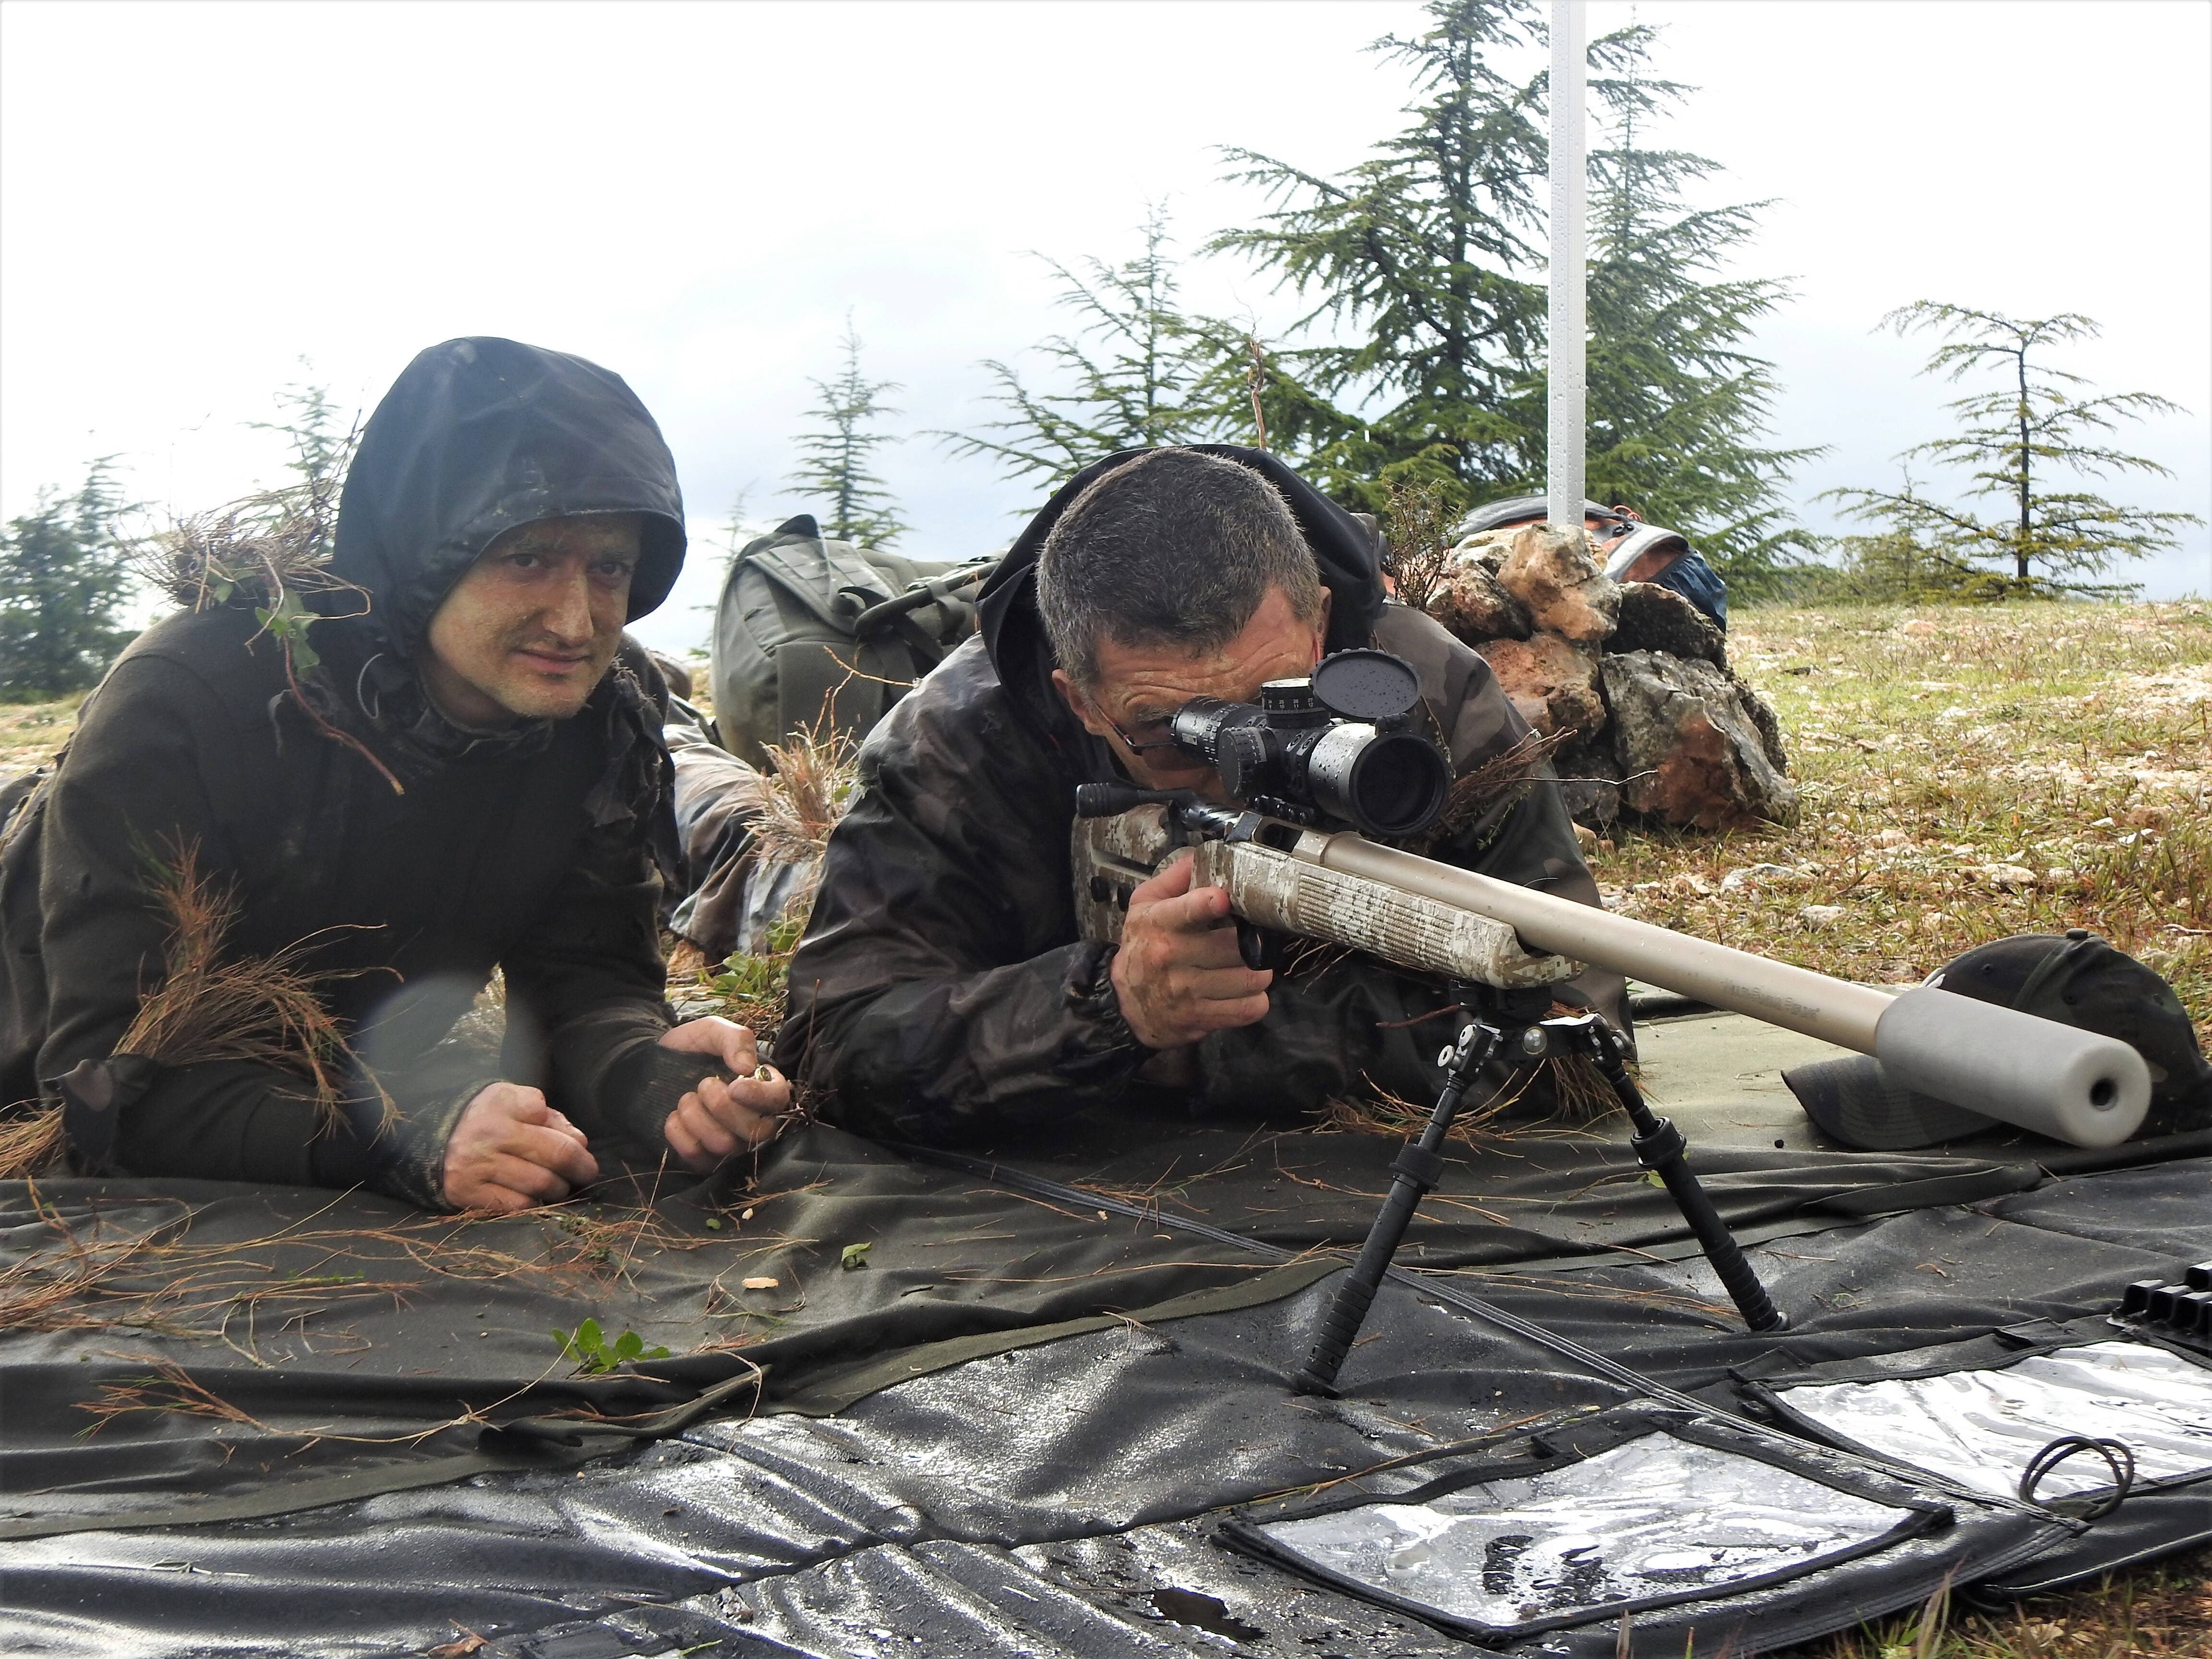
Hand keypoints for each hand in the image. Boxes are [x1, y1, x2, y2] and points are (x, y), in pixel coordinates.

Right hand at [443, 1083, 598, 1212]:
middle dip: (581, 1167)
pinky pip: (518, 1206)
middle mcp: (488, 1134)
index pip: (549, 1116)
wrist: (433, 1144)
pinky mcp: (468, 1193)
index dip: (570, 1133)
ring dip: (559, 1188)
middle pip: (557, 1154)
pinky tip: (534, 1197)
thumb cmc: (487, 1121)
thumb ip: (550, 1117)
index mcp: (501, 1103)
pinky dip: (534, 1204)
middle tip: (587, 1172)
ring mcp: (476, 1166)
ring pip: (541, 1184)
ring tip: (559, 1185)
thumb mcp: (514, 1103)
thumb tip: (580, 1142)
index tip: (576, 1143)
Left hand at [658, 1017, 795, 1170]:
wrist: (652, 1065)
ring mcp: (729, 1142)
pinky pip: (697, 1157)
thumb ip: (735, 1039)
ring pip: (724, 1146)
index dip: (759, 1097)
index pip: (778, 1100)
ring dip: (697, 1118)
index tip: (734, 1086)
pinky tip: (673, 1117)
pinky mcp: (703, 1157)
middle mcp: (752, 1119)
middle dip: (723, 1107)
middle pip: (756, 1131)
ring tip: (685, 1098)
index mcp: (762, 1086)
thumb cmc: (692, 1048)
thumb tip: (748, 1067)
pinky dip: (680, 1134)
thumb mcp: (713, 1031)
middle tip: (703, 1084)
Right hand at [1111, 852, 1271, 1050]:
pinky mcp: (1200, 1018)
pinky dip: (1256, 1000)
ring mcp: (1186, 991)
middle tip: (1254, 939)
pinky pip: (1248, 1009)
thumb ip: (1175, 878)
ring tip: (1252, 965)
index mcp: (1159, 923)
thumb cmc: (1141, 947)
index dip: (1207, 905)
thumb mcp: (1144, 905)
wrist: (1124, 1003)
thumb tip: (1202, 855)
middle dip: (1253, 942)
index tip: (1223, 899)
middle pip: (1234, 947)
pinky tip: (1247, 991)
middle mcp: (1171, 956)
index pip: (1185, 912)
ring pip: (1248, 979)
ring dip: (1259, 972)